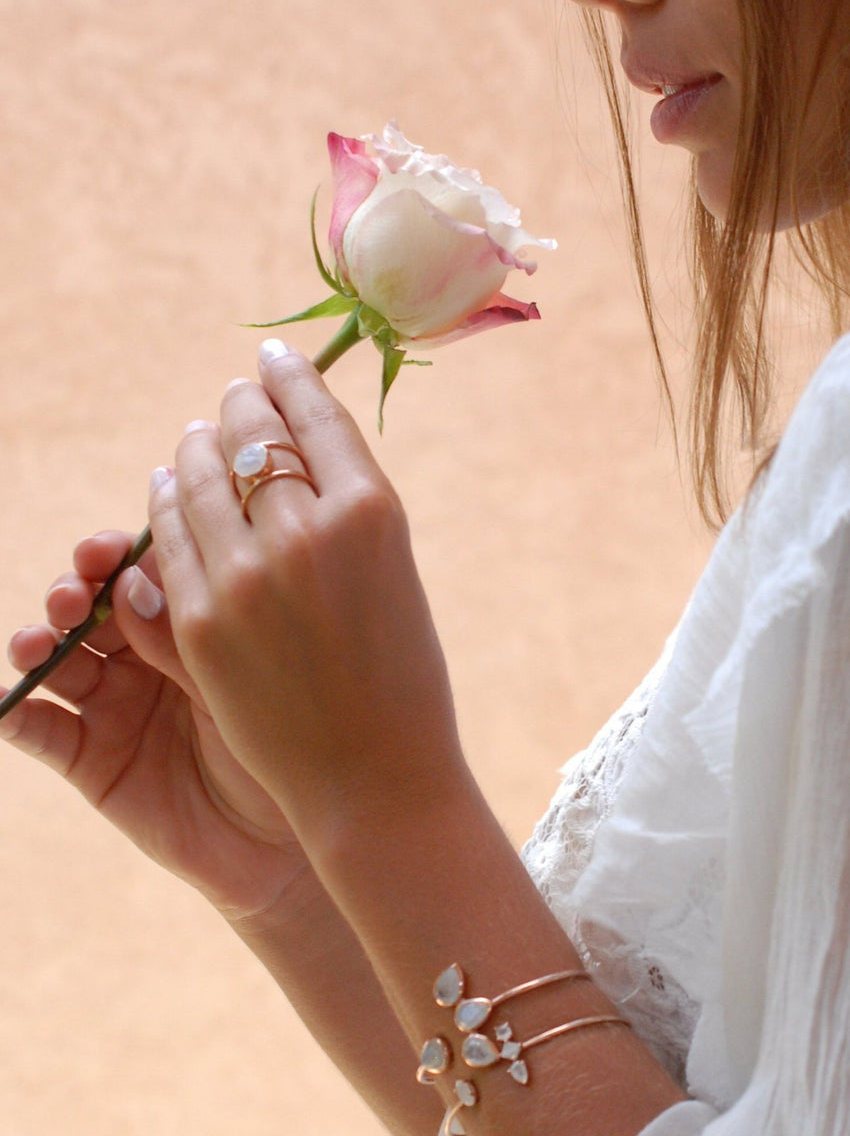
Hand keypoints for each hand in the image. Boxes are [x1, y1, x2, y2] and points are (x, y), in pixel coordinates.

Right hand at [3, 530, 311, 923]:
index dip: (113, 556)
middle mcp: (142, 656)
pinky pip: (39, 729)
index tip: (105, 552)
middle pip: (89, 608)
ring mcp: (112, 705)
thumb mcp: (234, 681)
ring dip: (36, 641)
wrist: (284, 836)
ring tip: (39, 643)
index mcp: (186, 623)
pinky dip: (13, 711)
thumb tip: (127, 582)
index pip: (138, 573)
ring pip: (57, 659)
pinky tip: (3, 697)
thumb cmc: (282, 741)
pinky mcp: (88, 759)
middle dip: (72, 593)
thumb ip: (180, 638)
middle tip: (74, 597)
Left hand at [146, 343, 466, 841]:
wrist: (373, 775)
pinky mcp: (198, 621)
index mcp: (371, 512)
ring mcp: (245, 577)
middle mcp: (306, 532)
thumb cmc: (399, 674)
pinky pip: (166, 539)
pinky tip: (166, 490)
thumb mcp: (394, 571)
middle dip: (239, 406)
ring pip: (195, 477)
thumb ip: (346, 509)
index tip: (274, 359)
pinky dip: (163, 505)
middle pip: (249, 434)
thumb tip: (295, 446)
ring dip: (193, 449)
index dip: (289, 377)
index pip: (313, 414)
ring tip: (195, 439)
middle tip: (235, 396)